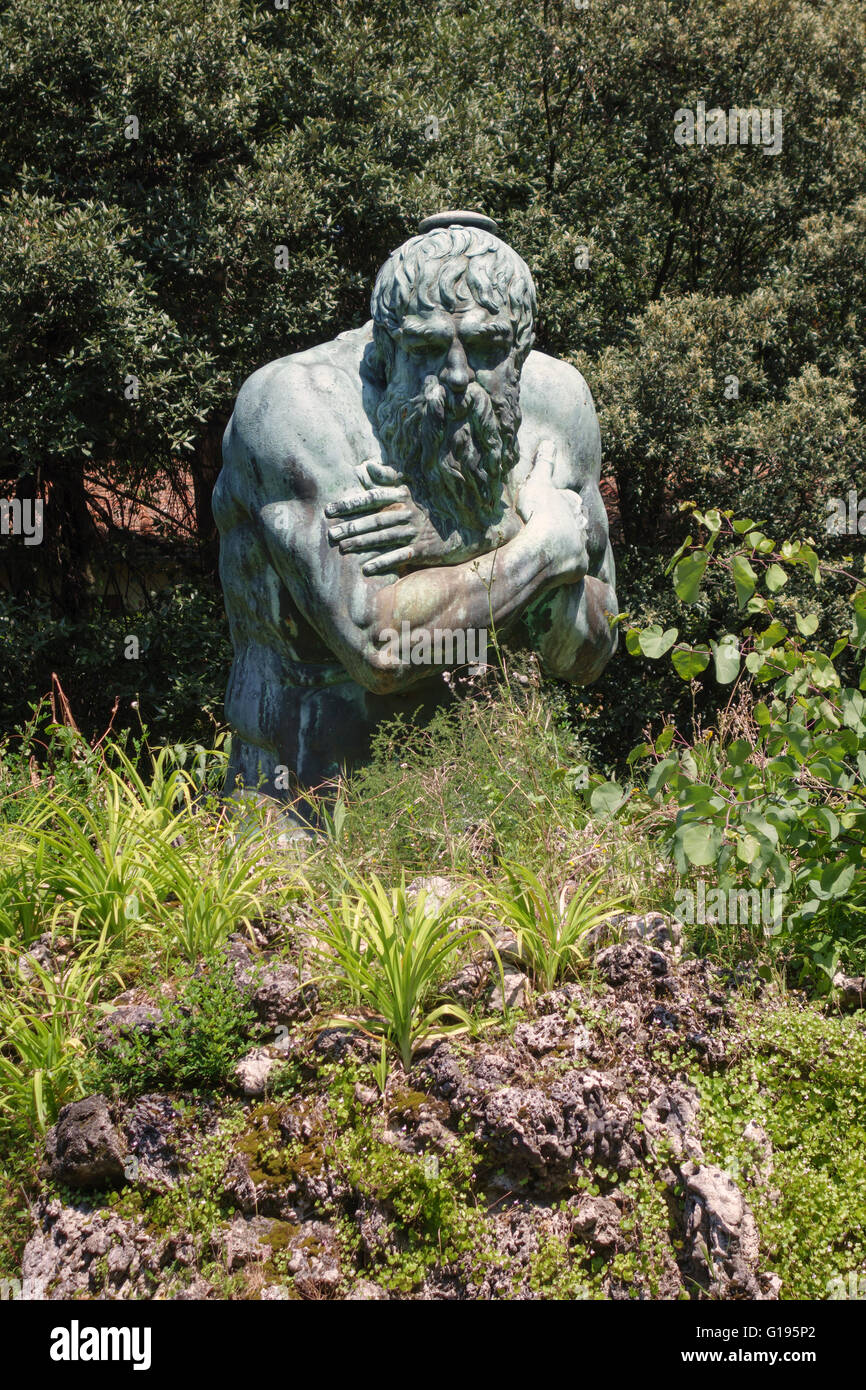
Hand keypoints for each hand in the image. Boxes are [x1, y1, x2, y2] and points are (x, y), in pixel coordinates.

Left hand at [326, 460, 519, 575]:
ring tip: (343, 548)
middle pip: (375, 519)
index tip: (330, 510)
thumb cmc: (435, 505)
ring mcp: (416, 532)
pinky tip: (367, 567)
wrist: (466, 526)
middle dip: (351, 526)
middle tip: (331, 534)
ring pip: (384, 538)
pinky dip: (383, 562)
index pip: (372, 498)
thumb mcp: (414, 485)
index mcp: (404, 496)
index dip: (350, 504)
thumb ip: (389, 476)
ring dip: (362, 543)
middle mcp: (409, 513)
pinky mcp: (424, 550)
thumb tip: (367, 465)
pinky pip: (400, 556)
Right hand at [517, 440, 588, 582]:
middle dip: (572, 526)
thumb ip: (544, 464)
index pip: (572, 501)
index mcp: (572, 505)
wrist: (544, 548)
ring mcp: (580, 548)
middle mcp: (581, 527)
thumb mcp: (539, 483)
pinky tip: (561, 571)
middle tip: (563, 530)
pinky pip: (573, 567)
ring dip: (571, 547)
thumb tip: (549, 441)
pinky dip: (567, 567)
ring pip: (578, 546)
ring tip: (561, 551)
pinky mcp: (577, 568)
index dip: (566, 503)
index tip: (562, 505)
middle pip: (578, 524)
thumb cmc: (540, 514)